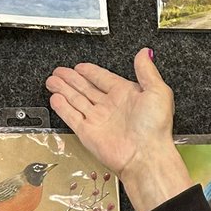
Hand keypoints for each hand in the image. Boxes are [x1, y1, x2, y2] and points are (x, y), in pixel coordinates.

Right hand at [46, 48, 190, 210]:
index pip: (103, 78)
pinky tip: (55, 98)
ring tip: (52, 80)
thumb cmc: (155, 129)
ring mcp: (98, 120)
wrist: (145, 157)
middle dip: (71, 79)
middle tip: (59, 71)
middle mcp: (111, 107)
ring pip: (76, 100)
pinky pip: (72, 117)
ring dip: (63, 89)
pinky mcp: (88, 133)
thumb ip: (147, 71)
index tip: (80, 66)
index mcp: (127, 95)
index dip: (91, 72)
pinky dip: (62, 107)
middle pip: (86, 88)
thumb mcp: (158, 92)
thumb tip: (145, 53)